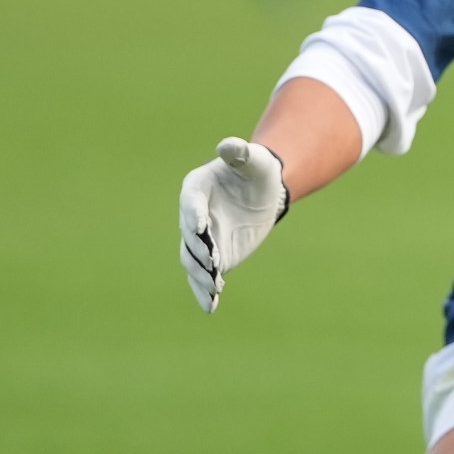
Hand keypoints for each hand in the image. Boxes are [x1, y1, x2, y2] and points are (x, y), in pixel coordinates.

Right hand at [178, 138, 287, 312]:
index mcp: (196, 189)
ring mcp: (202, 239)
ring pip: (193, 260)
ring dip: (201, 275)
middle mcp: (193, 216)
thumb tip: (229, 146)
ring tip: (214, 287)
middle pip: (190, 237)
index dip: (195, 216)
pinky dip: (205, 291)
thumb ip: (241, 153)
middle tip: (213, 263)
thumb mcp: (254, 159)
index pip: (192, 204)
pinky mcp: (214, 256)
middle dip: (200, 250)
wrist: (263, 190)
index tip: (201, 228)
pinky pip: (204, 276)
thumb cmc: (257, 169)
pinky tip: (210, 307)